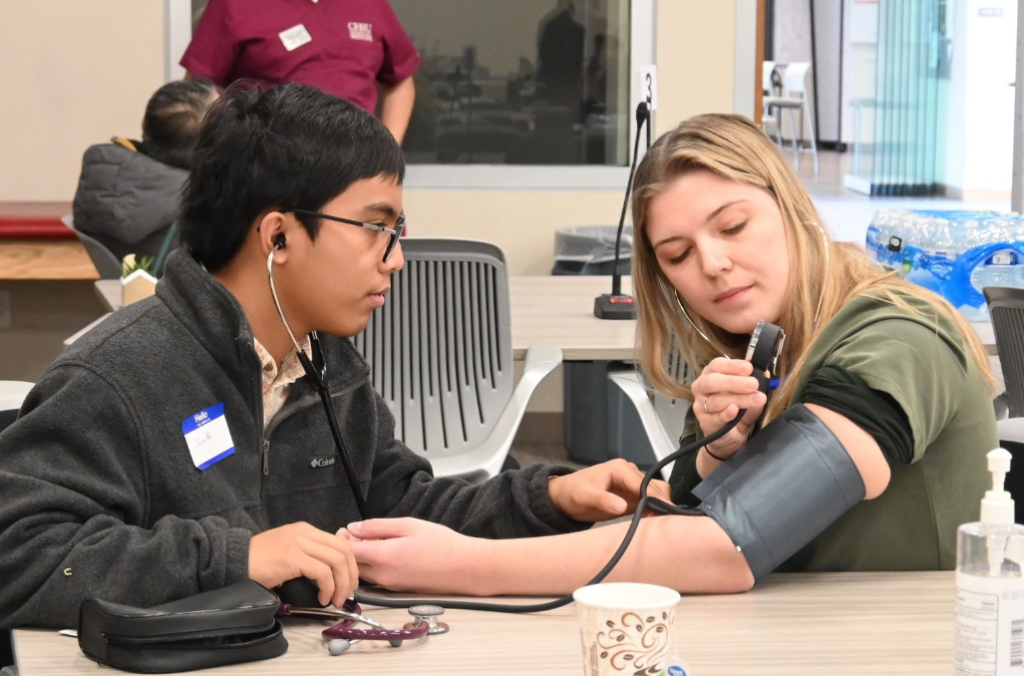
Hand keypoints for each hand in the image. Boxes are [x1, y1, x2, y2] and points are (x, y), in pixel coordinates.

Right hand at [248, 522, 357, 606]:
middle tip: (347, 593)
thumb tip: (331, 572)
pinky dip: (327, 588)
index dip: (351, 564)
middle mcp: (306, 533)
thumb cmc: (259, 561)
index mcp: (307, 530)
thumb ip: (309, 554)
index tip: (349, 582)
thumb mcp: (289, 550)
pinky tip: (322, 598)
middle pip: (344, 551)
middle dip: (351, 575)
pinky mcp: (293, 557)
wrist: (234, 560)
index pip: (341, 544)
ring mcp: (299, 543)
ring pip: (337, 561)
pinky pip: (322, 572)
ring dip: (341, 584)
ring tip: (336, 599)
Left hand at [343, 518, 480, 593]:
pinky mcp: (398, 590)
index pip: (349, 550)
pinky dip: (373, 566)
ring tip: (372, 541)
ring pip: (363, 573)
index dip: (342, 539)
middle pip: (352, 564)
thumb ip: (378, 526)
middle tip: (355, 534)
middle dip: (349, 549)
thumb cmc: (442, 544)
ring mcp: (390, 585)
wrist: (465, 568)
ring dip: (361, 558)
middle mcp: (383, 575)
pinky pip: (376, 578)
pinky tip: (385, 553)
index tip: (345, 529)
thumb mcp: (409, 525)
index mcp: (384, 556)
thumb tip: (354, 528)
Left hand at [548, 459, 672, 522]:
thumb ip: (603, 500)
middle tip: (664, 521)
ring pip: (657, 493)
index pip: (643, 483)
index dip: (655, 497)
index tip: (665, 511)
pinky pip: (650, 501)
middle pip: (655, 487)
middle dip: (661, 502)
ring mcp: (632, 484)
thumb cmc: (573, 492)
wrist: (566, 497)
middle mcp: (630, 473)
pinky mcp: (632, 496)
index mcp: (620, 469)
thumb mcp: (585, 496)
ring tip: (660, 522)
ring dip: (661, 506)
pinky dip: (655, 510)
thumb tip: (621, 506)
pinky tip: (653, 521)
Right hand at [690, 357, 766, 460]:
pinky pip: (716, 417)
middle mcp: (701, 388)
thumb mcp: (749, 394)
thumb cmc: (738, 409)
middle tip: (753, 384)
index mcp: (711, 374)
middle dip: (733, 382)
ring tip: (758, 399)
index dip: (732, 365)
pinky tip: (735, 410)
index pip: (717, 365)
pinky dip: (726, 413)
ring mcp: (700, 406)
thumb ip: (754, 383)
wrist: (731, 436)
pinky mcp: (705, 423)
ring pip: (716, 400)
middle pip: (712, 381)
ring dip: (738, 399)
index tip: (749, 367)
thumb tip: (764, 373)